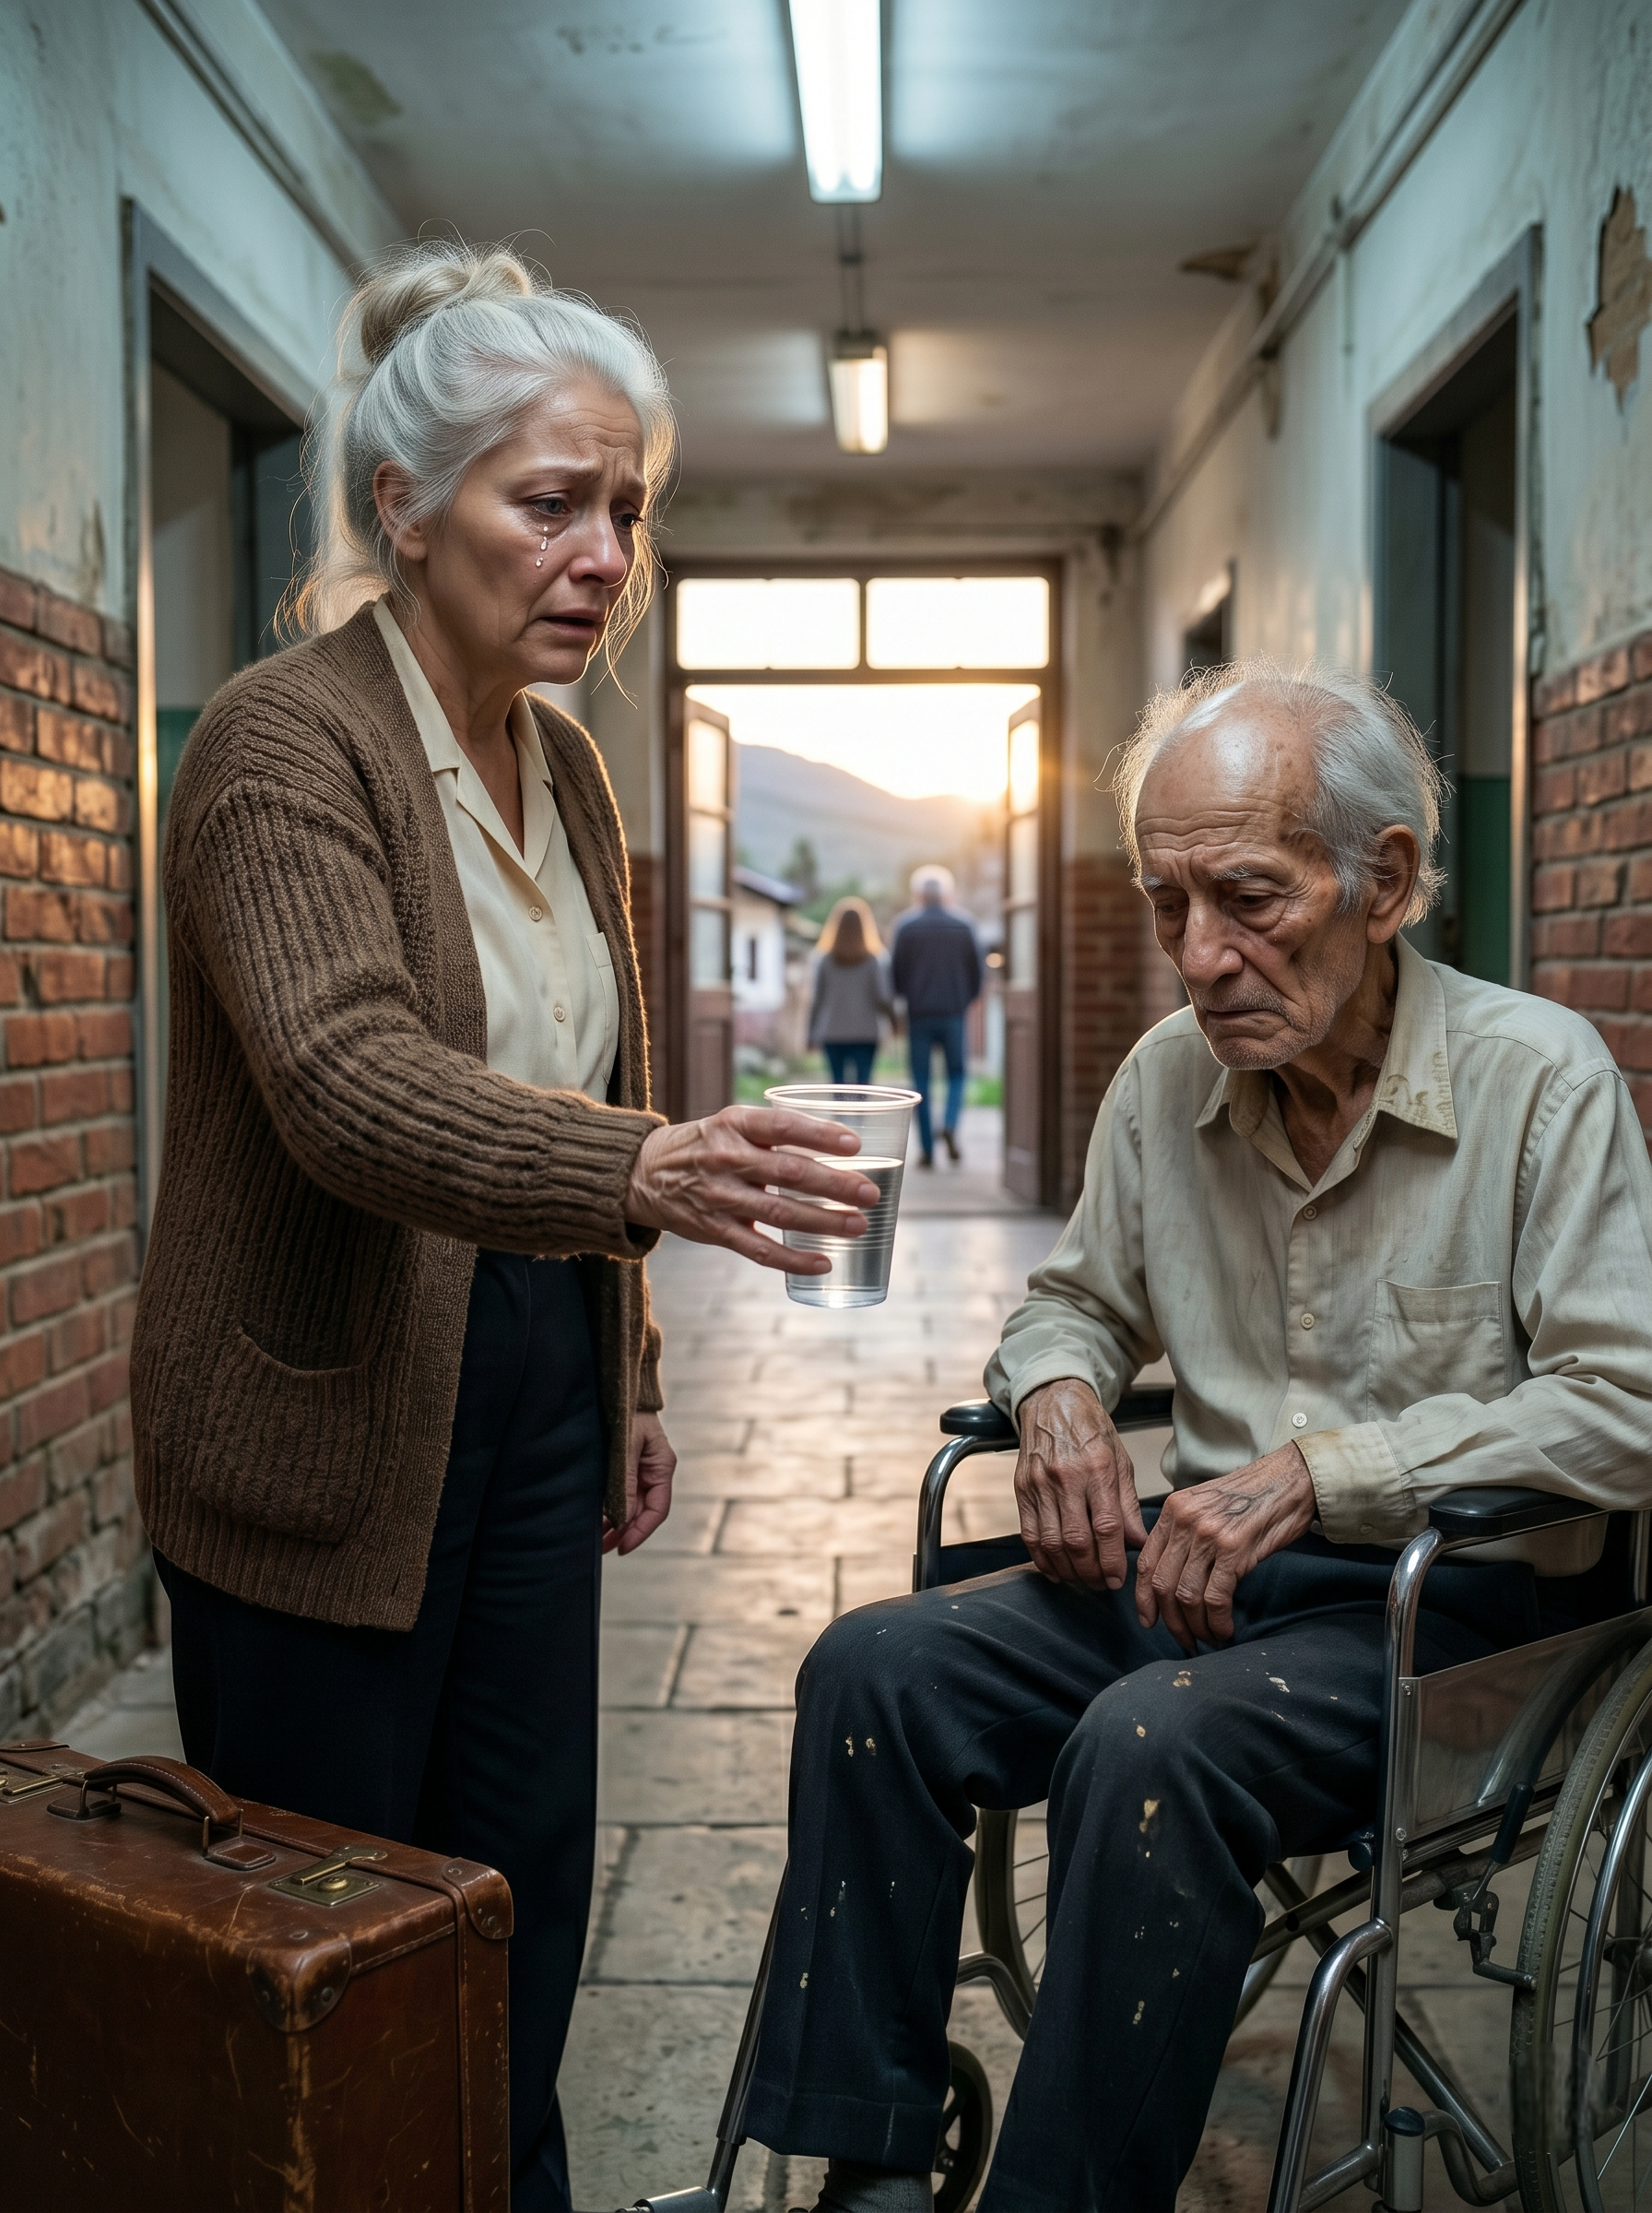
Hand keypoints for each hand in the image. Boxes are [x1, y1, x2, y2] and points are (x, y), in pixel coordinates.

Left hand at [605, 1412, 676, 1555]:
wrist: (619, 1386)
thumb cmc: (626, 1410)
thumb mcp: (626, 1446)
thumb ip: (625, 1481)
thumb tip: (621, 1519)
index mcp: (662, 1467)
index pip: (657, 1510)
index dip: (641, 1532)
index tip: (623, 1548)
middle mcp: (653, 1472)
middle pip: (641, 1512)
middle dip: (623, 1532)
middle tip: (602, 1550)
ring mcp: (639, 1470)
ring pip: (629, 1506)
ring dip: (614, 1523)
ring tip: (596, 1541)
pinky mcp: (624, 1467)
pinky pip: (619, 1493)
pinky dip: (609, 1508)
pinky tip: (596, 1520)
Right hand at [623, 1105, 878, 1274]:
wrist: (643, 1174)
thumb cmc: (705, 1146)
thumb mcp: (731, 1125)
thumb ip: (775, 1134)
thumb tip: (841, 1146)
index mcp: (734, 1125)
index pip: (782, 1126)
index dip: (820, 1135)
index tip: (855, 1145)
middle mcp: (727, 1159)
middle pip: (789, 1172)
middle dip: (834, 1185)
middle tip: (869, 1192)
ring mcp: (720, 1197)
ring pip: (780, 1213)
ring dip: (824, 1221)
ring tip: (859, 1225)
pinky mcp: (715, 1231)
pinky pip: (759, 1250)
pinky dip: (793, 1260)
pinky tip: (823, 1262)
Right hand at [1014, 1378, 1148, 1590]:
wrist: (1053, 1402)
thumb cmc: (1091, 1430)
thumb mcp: (1120, 1460)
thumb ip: (1128, 1504)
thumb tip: (1138, 1543)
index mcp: (1098, 1468)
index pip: (1106, 1527)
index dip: (1112, 1560)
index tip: (1118, 1579)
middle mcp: (1066, 1477)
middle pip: (1076, 1540)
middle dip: (1090, 1572)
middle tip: (1102, 1585)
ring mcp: (1039, 1483)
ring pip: (1051, 1542)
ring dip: (1067, 1570)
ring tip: (1082, 1579)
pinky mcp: (1021, 1488)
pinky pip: (1029, 1534)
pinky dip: (1041, 1559)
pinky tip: (1055, 1570)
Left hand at [1135, 1444, 1316, 1652]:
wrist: (1291, 1480)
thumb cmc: (1254, 1496)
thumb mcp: (1207, 1505)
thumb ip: (1185, 1533)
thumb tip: (1174, 1575)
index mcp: (1174, 1510)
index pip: (1146, 1562)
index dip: (1144, 1598)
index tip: (1149, 1620)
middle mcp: (1185, 1521)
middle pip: (1163, 1584)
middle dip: (1171, 1620)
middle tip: (1184, 1640)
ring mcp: (1208, 1534)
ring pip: (1187, 1595)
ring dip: (1196, 1626)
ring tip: (1209, 1638)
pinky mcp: (1234, 1548)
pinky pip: (1215, 1597)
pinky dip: (1217, 1621)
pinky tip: (1225, 1630)